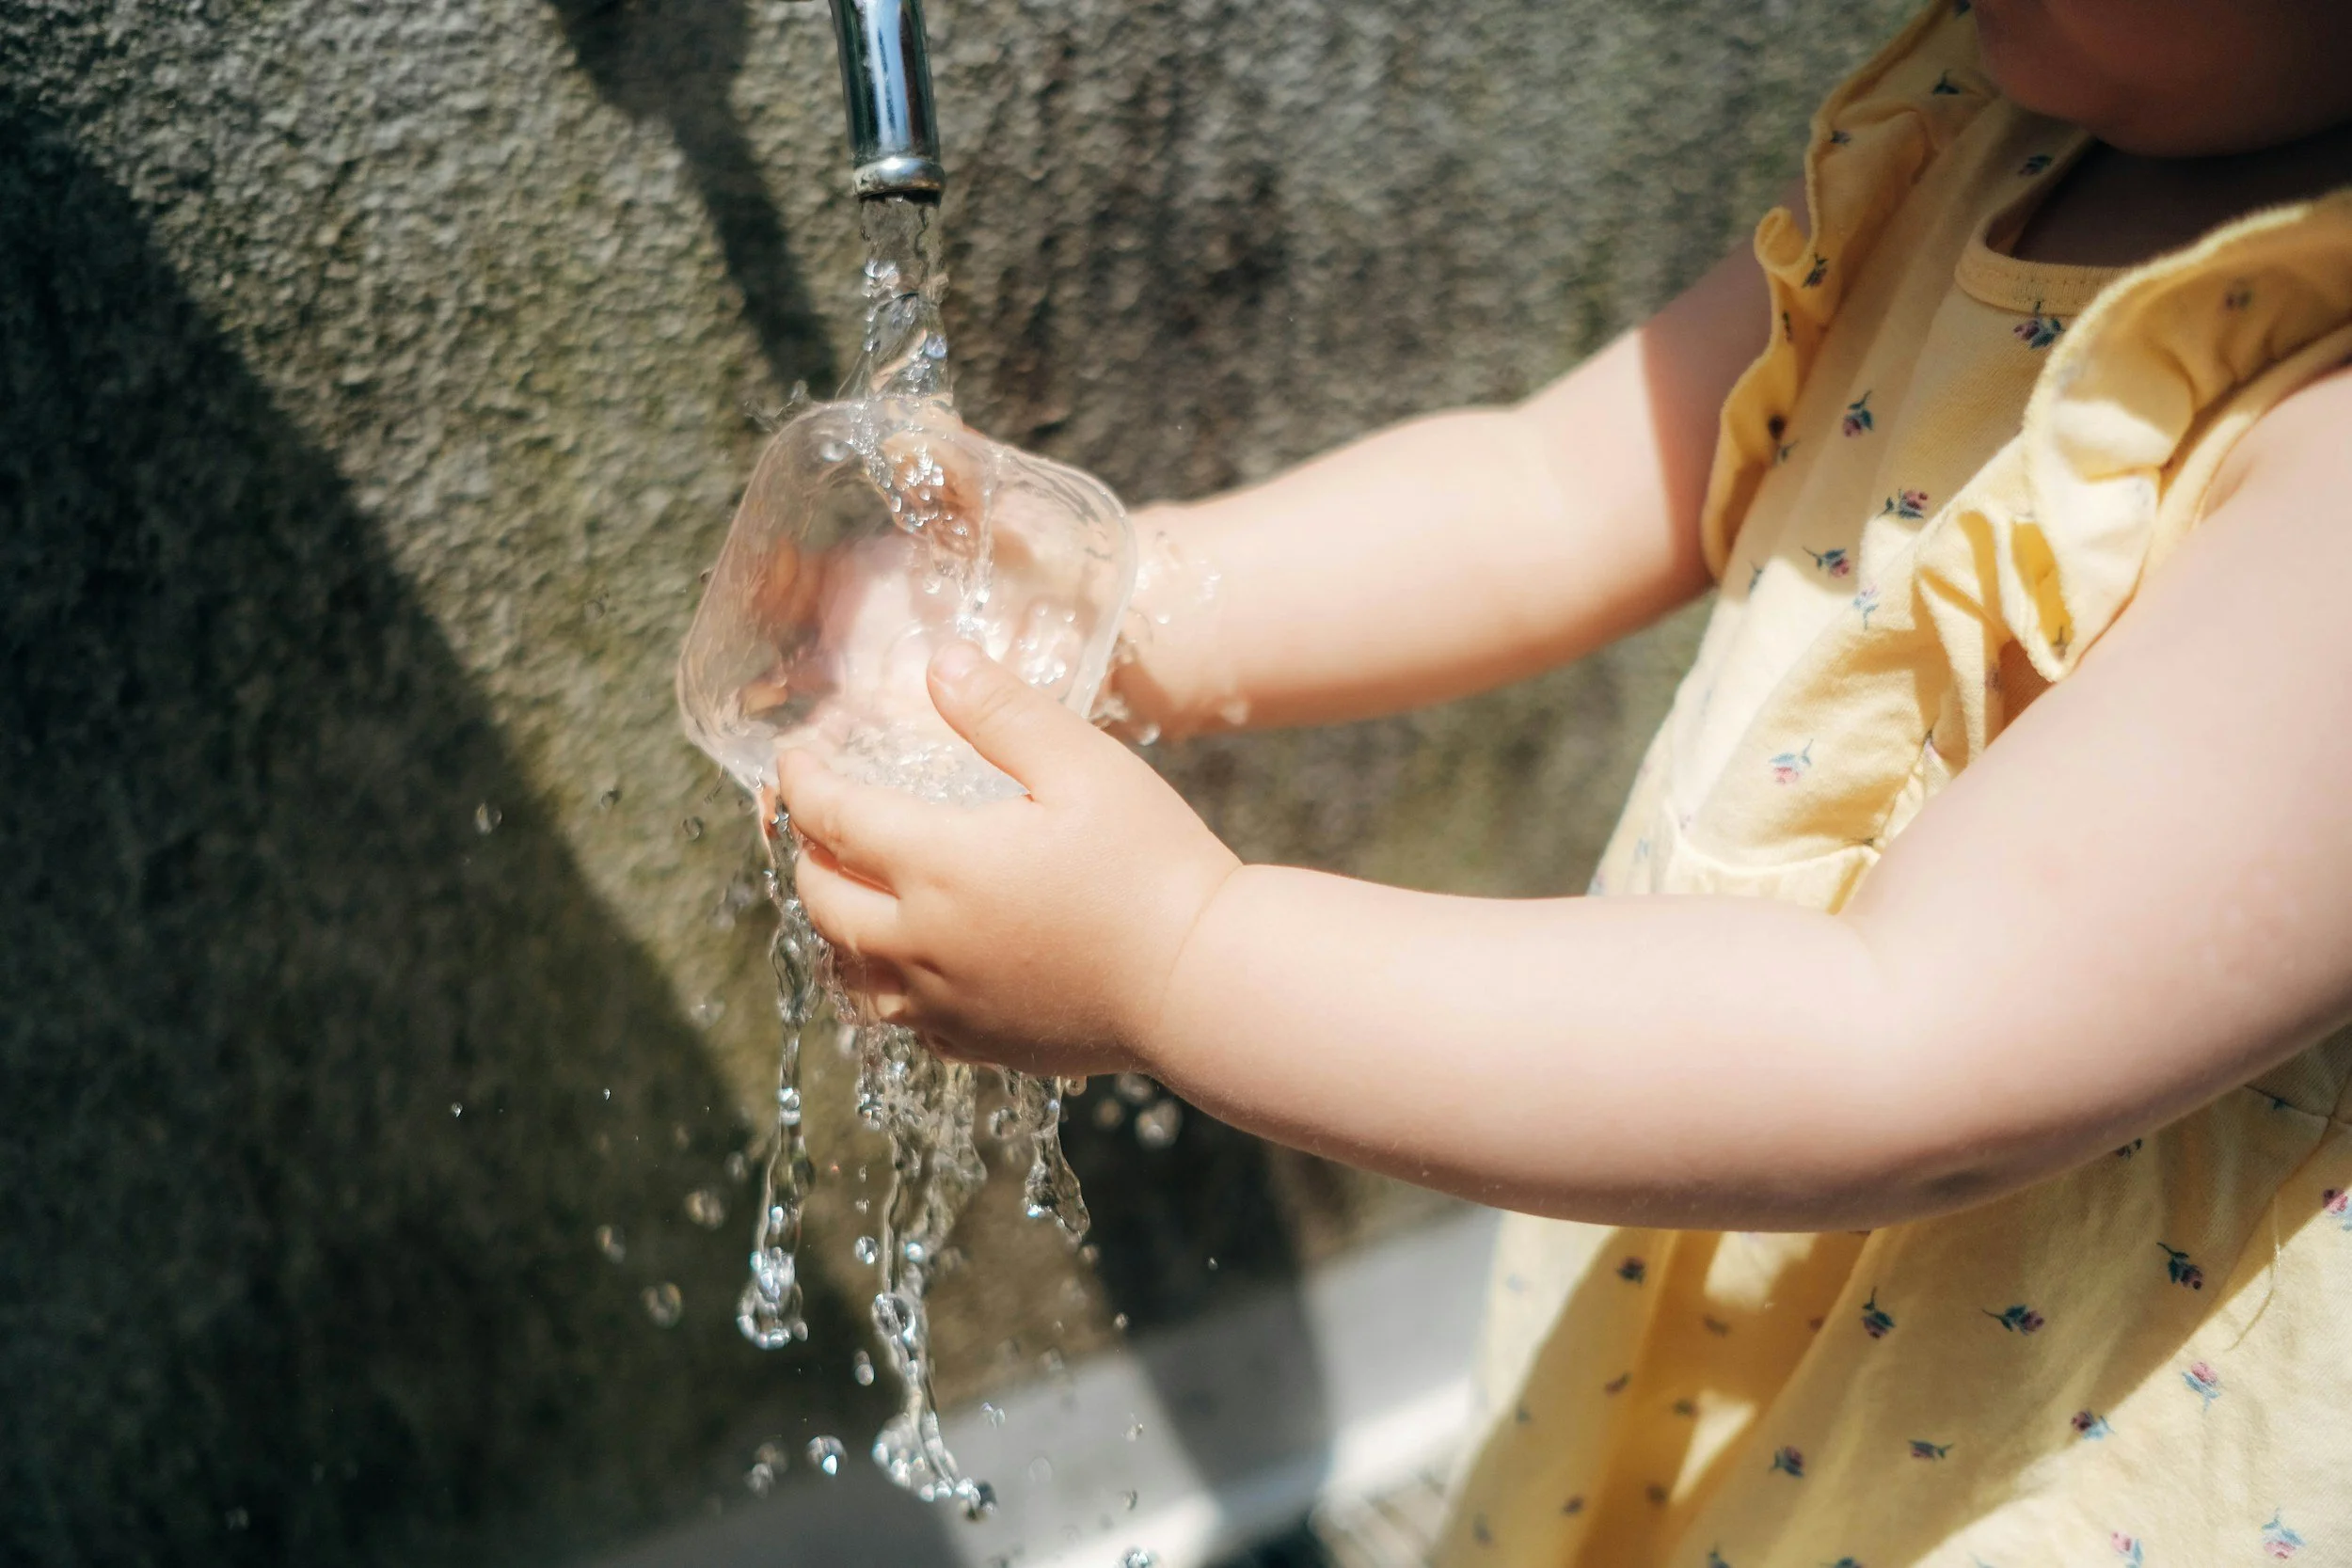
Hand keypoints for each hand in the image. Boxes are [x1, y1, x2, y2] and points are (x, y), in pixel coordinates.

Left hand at [776, 641, 1240, 1075]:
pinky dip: (882, 985)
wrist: (1203, 984)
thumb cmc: (1153, 866)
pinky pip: (901, 1020)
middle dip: (805, 852)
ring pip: (849, 972)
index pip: (832, 817)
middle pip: (820, 900)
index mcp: (938, 865)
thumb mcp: (1084, 765)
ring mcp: (948, 1004)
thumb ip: (1003, 712)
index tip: (795, 756)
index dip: (802, 780)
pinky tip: (908, 964)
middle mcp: (923, 944)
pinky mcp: (982, 1045)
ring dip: (832, 928)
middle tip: (816, 820)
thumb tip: (939, 663)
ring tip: (847, 894)